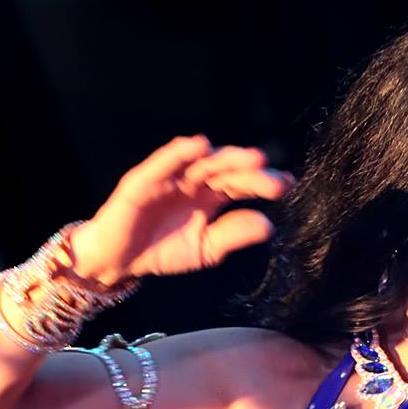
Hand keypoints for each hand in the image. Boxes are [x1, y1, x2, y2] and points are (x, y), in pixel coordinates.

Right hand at [70, 137, 291, 283]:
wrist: (118, 261)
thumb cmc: (161, 250)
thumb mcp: (206, 250)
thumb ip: (233, 235)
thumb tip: (269, 225)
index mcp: (210, 196)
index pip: (242, 183)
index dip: (264, 182)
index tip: (288, 185)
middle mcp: (193, 181)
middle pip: (228, 170)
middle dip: (252, 172)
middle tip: (276, 178)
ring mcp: (169, 178)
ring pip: (202, 161)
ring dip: (227, 157)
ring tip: (253, 158)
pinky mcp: (143, 181)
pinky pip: (163, 164)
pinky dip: (179, 152)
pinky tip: (199, 146)